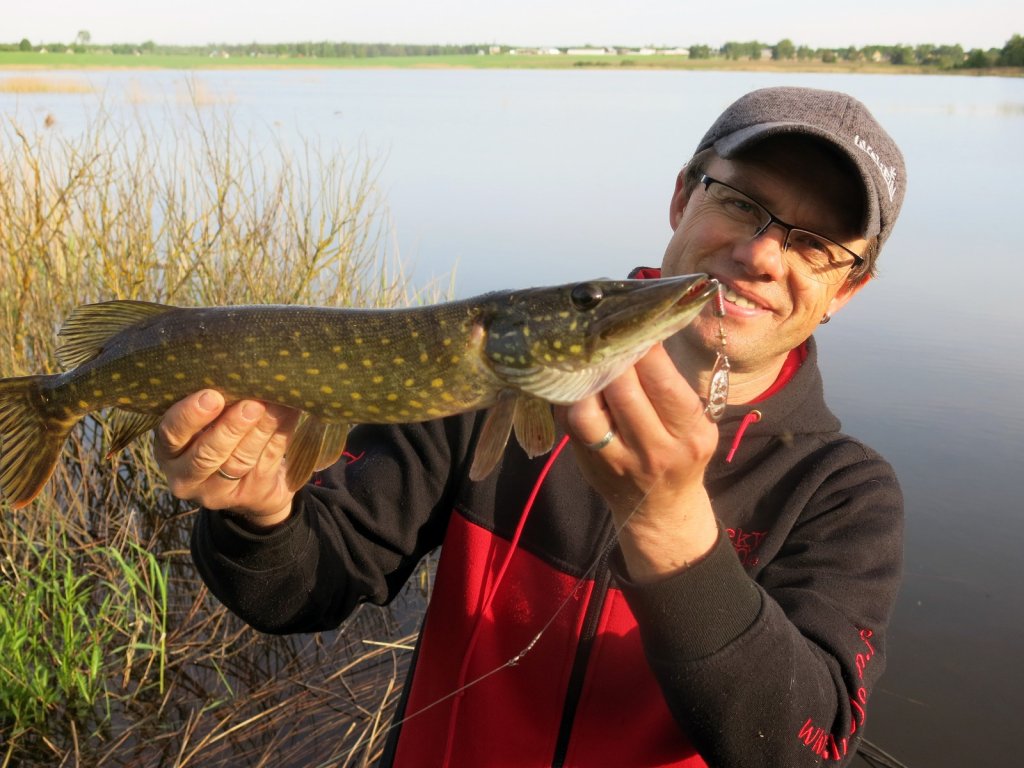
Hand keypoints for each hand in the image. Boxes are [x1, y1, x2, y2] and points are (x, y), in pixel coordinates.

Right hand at [154, 390, 300, 527]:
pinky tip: (289, 414)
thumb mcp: (209, 420)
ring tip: (275, 406)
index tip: (212, 396)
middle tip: (251, 405)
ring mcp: (217, 492)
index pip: (171, 434)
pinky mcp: (249, 495)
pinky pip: (266, 463)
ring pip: (239, 461)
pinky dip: (280, 436)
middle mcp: (185, 476)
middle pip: (206, 454)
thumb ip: (216, 401)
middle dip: (230, 428)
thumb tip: (241, 369)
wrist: (252, 479)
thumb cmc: (223, 433)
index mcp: (169, 450)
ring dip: (260, 431)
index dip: (190, 416)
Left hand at [557, 344, 719, 580]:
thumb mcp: (695, 423)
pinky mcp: (587, 463)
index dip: (645, 350)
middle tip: (603, 330)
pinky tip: (571, 378)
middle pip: (623, 392)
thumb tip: (643, 333)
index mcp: (689, 434)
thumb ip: (671, 386)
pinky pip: (570, 424)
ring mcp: (616, 460)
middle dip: (611, 356)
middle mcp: (655, 450)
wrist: (660, 509)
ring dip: (583, 378)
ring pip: (587, 412)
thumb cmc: (681, 453)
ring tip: (586, 355)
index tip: (635, 324)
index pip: (663, 383)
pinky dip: (568, 397)